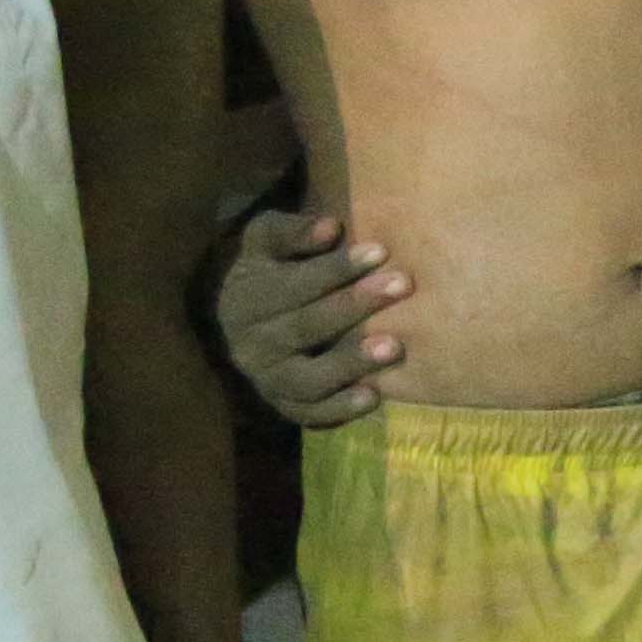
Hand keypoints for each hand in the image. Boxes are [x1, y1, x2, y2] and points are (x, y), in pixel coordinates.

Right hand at [210, 209, 408, 427]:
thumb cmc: (267, 268)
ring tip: (395, 346)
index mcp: (246, 297)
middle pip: (306, 326)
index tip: (381, 250)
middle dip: (356, 305)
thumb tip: (331, 228)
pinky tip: (374, 396)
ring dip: (352, 362)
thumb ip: (293, 233)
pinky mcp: (285, 405)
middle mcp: (251, 343)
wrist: (238, 320)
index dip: (336, 268)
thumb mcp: (266, 240)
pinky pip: (311, 413)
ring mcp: (267, 378)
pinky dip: (340, 409)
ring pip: (307, 377)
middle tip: (404, 284)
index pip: (294, 284)